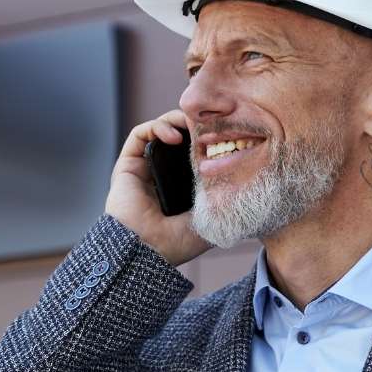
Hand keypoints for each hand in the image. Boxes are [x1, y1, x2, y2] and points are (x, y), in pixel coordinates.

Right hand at [104, 110, 210, 266]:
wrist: (147, 250)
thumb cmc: (176, 242)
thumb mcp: (210, 219)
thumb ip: (222, 200)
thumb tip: (244, 182)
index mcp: (179, 188)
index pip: (193, 153)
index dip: (206, 140)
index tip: (224, 135)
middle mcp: (160, 176)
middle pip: (178, 137)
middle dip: (193, 125)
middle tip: (209, 124)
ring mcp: (143, 169)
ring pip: (160, 131)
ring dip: (177, 121)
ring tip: (192, 126)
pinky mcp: (127, 165)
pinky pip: (141, 134)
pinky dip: (158, 127)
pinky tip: (174, 136)